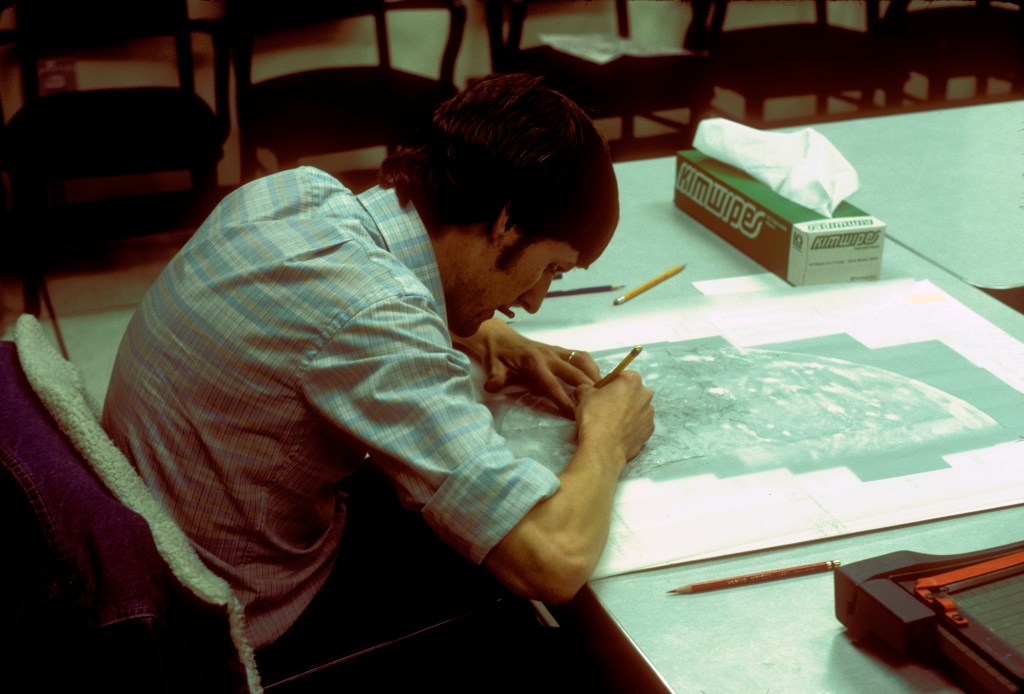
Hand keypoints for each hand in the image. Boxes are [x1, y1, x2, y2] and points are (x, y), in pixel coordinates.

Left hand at [453, 318, 598, 415]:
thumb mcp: (492, 368)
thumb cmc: (497, 356)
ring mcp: (555, 350)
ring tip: (605, 391)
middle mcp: (548, 354)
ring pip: (581, 359)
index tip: (575, 413)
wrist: (498, 337)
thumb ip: (495, 378)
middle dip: (588, 387)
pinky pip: (579, 355)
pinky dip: (590, 366)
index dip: (564, 400)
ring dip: (594, 374)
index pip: (552, 385)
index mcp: (533, 362)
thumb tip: (492, 387)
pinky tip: (597, 378)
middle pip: (574, 371)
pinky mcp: (559, 349)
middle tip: (602, 403)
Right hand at [574, 371, 653, 462]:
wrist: (603, 447)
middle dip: (620, 398)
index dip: (608, 384)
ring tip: (611, 422)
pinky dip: (631, 427)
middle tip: (605, 408)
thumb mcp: (584, 395)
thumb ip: (586, 387)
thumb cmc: (594, 417)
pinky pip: (639, 425)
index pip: (620, 376)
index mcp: (632, 380)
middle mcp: (645, 395)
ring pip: (636, 409)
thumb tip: (585, 389)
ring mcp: (649, 414)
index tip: (600, 394)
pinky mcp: (649, 430)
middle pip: (631, 392)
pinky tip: (618, 432)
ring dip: (626, 412)